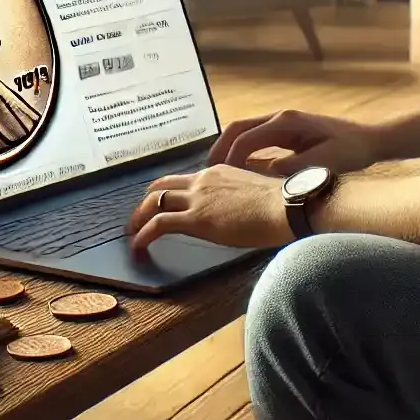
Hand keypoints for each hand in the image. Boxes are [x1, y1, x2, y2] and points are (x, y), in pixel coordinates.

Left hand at [125, 165, 291, 253]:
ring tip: (133, 233)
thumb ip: (240, 198)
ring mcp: (197, 198)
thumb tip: (240, 211)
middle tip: (140, 217)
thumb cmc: (282, 204)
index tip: (166, 205)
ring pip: (154, 201)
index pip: (185, 179)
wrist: (286, 206)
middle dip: (147, 201)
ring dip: (139, 217)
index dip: (170, 192)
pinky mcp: (195, 219)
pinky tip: (138, 246)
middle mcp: (203, 180)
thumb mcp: (255, 193)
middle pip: (162, 185)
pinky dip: (143, 235)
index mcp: (218, 172)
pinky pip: (159, 224)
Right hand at [208, 109, 387, 175]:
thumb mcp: (321, 164)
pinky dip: (244, 151)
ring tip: (217, 172)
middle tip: (208, 172)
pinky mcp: (288, 131)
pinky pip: (258, 139)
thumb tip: (260, 176)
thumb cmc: (350, 152)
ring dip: (230, 149)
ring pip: (245, 131)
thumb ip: (290, 169)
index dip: (230, 158)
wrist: (371, 140)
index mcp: (286, 122)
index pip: (247, 138)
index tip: (219, 178)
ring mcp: (284, 122)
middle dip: (220, 149)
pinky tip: (240, 170)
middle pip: (238, 128)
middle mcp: (281, 117)